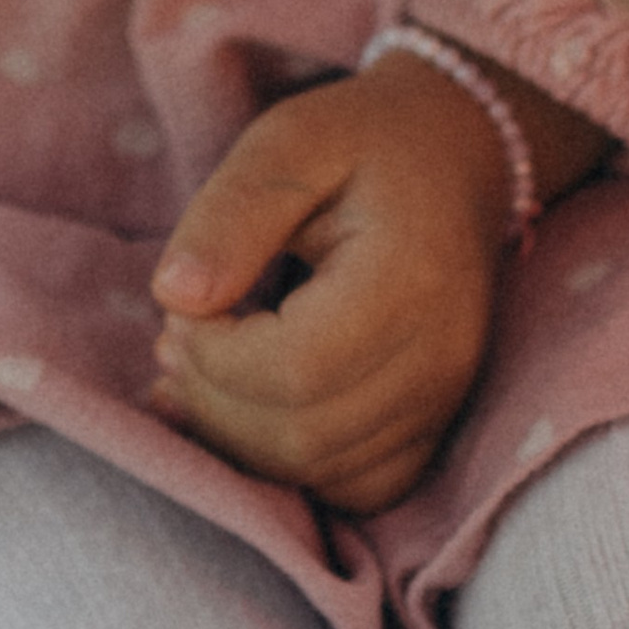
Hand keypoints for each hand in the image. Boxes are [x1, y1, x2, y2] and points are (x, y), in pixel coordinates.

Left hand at [147, 49, 527, 511]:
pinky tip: (244, 407)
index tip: (182, 303)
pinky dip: (285, 463)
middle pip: (302, 435)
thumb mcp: (290, 142)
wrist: (456, 156)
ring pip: (318, 470)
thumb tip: (173, 297)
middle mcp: (441, 358)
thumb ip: (232, 213)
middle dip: (214, 397)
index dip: (214, 354)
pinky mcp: (435, 426)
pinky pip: (352, 486)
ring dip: (236, 434)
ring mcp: (445, 400)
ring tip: (201, 362)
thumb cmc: (363, 143)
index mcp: (411, 278)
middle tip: (177, 334)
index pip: (295, 368)